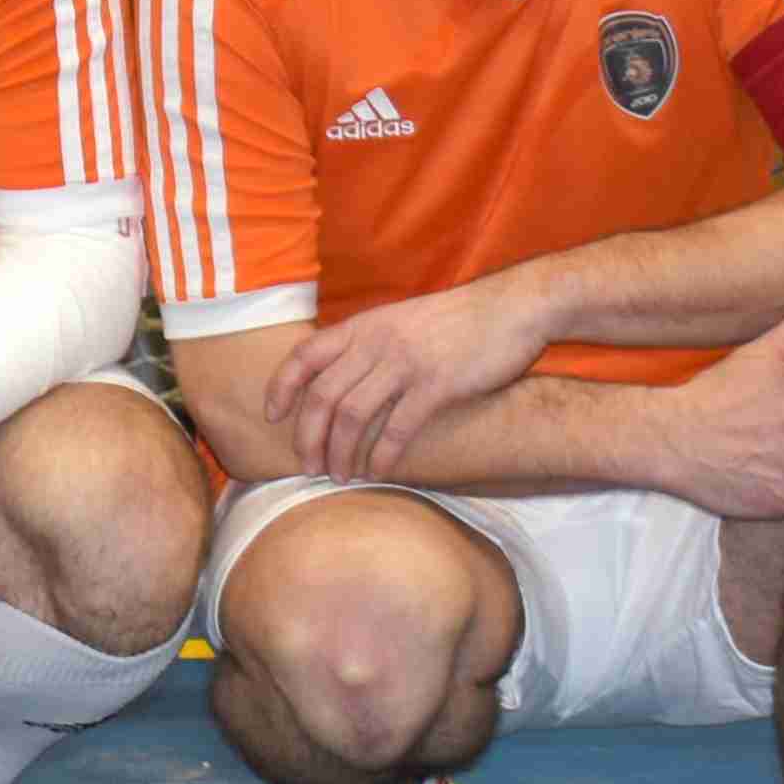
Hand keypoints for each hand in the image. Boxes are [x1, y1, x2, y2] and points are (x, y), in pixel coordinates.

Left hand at [264, 273, 551, 479]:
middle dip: (308, 435)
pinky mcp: (438, 386)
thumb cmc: (456, 320)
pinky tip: (377, 472)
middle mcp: (376, 344)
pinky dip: (382, 454)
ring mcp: (405, 364)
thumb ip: (368, 343)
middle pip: (322, 395)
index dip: (282, 386)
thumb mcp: (399, 320)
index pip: (304, 355)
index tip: (272, 416)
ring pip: (353, 415)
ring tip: (338, 476)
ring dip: (340, 451)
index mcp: (362, 326)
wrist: (511, 307)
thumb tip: (341, 376)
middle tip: (306, 465)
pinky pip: (398, 427)